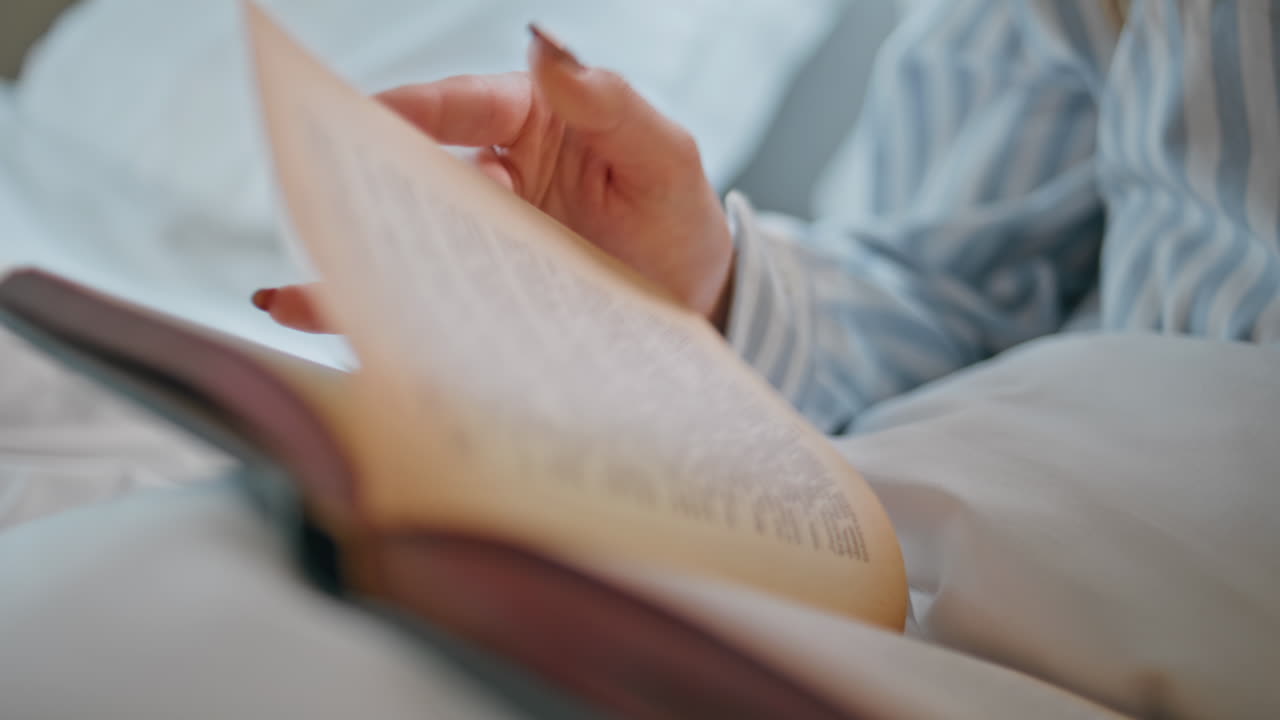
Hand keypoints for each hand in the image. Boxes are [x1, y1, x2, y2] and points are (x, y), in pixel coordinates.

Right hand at [255, 24, 734, 332]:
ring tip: (295, 288)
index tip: (371, 118)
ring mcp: (481, 241)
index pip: (462, 106)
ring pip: (405, 238)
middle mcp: (493, 177)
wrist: (696, 305)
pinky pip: (414, 298)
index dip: (415, 110)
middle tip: (316, 195)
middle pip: (417, 173)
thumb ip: (612, 104)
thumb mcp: (666, 159)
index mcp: (531, 123)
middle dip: (365, 183)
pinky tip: (310, 314)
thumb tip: (546, 45)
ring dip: (349, 256)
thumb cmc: (678, 219)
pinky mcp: (477, 299)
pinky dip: (364, 308)